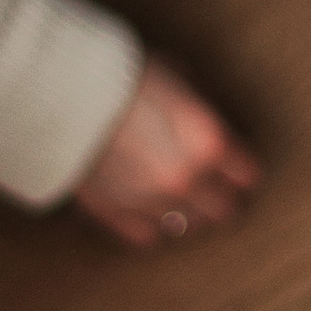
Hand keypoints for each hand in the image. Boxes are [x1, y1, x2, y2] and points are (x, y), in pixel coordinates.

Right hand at [73, 58, 261, 247]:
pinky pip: (150, 235)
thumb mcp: (179, 76)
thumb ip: (206, 108)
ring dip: (188, 210)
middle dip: (221, 195)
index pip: (249, 176)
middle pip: (226, 210)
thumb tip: (221, 126)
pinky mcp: (118, 216)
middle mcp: (186, 181)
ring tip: (173, 188)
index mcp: (209, 144)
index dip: (241, 168)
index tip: (233, 162)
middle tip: (209, 180)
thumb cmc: (122, 76)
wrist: (61, 93)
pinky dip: (152, 221)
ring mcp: (151, 203)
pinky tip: (145, 200)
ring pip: (189, 226)